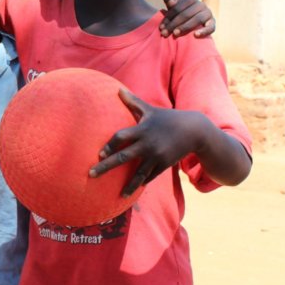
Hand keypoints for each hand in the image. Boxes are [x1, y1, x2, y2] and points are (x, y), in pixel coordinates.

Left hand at [90, 89, 206, 195]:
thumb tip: (118, 89)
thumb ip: (133, 102)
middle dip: (106, 166)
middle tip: (90, 174)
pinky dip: (141, 183)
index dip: (109, 145)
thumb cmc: (167, 118)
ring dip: (128, 185)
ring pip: (138, 174)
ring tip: (118, 195)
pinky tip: (131, 192)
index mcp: (142, 130)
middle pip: (123, 157)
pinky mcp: (164, 165)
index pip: (121, 138)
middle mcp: (148, 144)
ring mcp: (157, 156)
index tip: (99, 154)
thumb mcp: (150, 109)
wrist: (194, 131)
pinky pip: (150, 176)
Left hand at [159, 0, 214, 37]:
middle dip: (174, 24)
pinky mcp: (213, 23)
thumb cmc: (178, 11)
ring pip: (198, 19)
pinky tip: (195, 35)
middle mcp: (201, 5)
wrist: (189, 21)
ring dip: (186, 27)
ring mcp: (208, 13)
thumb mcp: (171, 3)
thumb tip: (171, 2)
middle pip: (186, 14)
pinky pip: (211, 27)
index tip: (161, 27)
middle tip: (164, 33)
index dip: (168, 18)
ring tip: (175, 33)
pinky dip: (204, 31)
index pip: (178, 8)